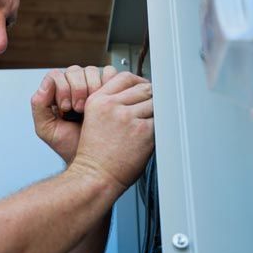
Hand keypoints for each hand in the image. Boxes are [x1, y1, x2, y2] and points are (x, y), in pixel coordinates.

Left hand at [31, 65, 117, 163]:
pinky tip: (105, 101)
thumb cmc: (69, 145)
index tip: (66, 108)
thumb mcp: (47, 129)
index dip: (62, 89)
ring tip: (92, 107)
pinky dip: (108, 84)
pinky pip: (110, 74)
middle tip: (79, 109)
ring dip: (93, 87)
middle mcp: (73, 86)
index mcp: (56, 93)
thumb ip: (39, 106)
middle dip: (77, 89)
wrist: (93, 159)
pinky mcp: (109, 88)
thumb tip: (46, 83)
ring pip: (92, 70)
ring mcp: (92, 85)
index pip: (56, 75)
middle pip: (74, 71)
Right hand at [73, 71, 153, 191]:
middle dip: (150, 96)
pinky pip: (160, 119)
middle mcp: (111, 106)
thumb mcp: (92, 119)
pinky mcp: (142, 131)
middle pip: (143, 88)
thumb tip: (138, 91)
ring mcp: (127, 118)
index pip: (124, 77)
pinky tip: (152, 132)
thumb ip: (111, 103)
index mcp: (97, 101)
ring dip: (156, 111)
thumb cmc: (95, 153)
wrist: (95, 175)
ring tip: (150, 122)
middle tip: (150, 108)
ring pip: (154, 102)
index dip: (137, 82)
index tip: (142, 89)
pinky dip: (160, 124)